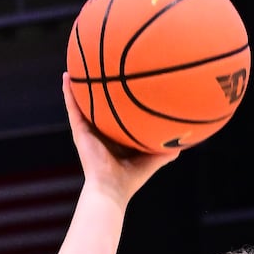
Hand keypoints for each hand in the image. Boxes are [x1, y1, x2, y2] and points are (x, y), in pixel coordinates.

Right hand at [61, 74, 178, 205]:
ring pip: (82, 103)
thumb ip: (166, 149)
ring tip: (78, 64)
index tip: (122, 81)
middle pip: (99, 105)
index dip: (118, 100)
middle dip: (99, 88)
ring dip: (79, 84)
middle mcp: (100, 132)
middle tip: (101, 66)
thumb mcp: (153, 158)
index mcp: (115, 138)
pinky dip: (68, 92)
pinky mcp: (79, 132)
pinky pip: (72, 107)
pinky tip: (66, 75)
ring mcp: (88, 131)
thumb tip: (187, 139)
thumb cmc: (131, 179)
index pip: (116, 114)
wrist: (111, 190)